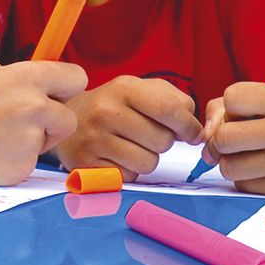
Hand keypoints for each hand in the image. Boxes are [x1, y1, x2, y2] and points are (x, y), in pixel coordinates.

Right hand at [0, 58, 84, 184]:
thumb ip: (18, 76)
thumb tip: (43, 82)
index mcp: (27, 77)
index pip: (76, 78)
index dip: (66, 89)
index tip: (57, 96)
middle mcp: (34, 107)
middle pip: (70, 119)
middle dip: (52, 124)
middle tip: (23, 125)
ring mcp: (29, 140)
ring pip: (46, 144)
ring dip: (31, 143)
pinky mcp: (20, 169)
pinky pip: (27, 165)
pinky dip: (11, 162)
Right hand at [58, 76, 202, 176]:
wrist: (67, 116)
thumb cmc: (114, 104)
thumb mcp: (141, 89)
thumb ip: (174, 101)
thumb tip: (196, 130)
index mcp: (124, 88)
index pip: (169, 109)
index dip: (189, 126)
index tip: (193, 134)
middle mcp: (106, 112)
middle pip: (162, 141)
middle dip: (165, 142)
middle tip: (150, 136)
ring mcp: (94, 139)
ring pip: (148, 163)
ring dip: (148, 158)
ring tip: (133, 146)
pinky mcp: (86, 164)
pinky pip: (128, 177)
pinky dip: (129, 170)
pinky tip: (117, 157)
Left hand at [202, 82, 264, 195]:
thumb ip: (231, 107)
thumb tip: (205, 136)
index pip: (232, 97)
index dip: (229, 108)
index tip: (242, 114)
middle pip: (224, 137)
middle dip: (221, 140)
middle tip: (234, 141)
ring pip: (229, 166)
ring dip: (231, 162)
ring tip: (249, 156)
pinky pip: (243, 185)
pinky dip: (246, 179)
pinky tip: (264, 170)